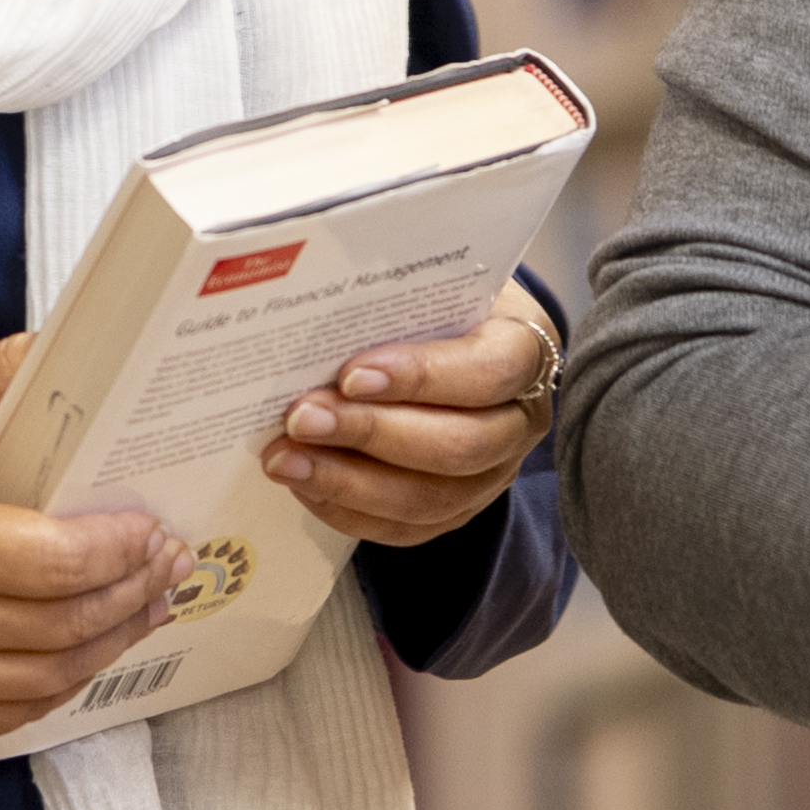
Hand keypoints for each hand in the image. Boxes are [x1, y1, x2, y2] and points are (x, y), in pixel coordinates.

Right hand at [0, 335, 176, 755]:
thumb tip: (59, 346)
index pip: (48, 558)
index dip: (115, 548)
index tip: (150, 528)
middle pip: (61, 621)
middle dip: (131, 591)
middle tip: (169, 563)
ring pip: (52, 675)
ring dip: (115, 638)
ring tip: (151, 602)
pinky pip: (21, 712)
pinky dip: (71, 682)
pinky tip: (98, 647)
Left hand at [264, 288, 552, 557]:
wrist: (458, 339)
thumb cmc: (441, 304)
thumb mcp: (434, 280)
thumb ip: (394, 293)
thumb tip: (311, 299)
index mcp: (523, 348)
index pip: (487, 371)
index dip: (421, 377)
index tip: (351, 374)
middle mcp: (519, 420)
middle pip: (459, 446)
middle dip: (370, 434)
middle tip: (302, 418)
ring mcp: (492, 473)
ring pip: (429, 499)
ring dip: (347, 482)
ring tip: (286, 458)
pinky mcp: (457, 510)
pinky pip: (405, 529)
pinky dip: (347, 510)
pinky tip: (303, 483)